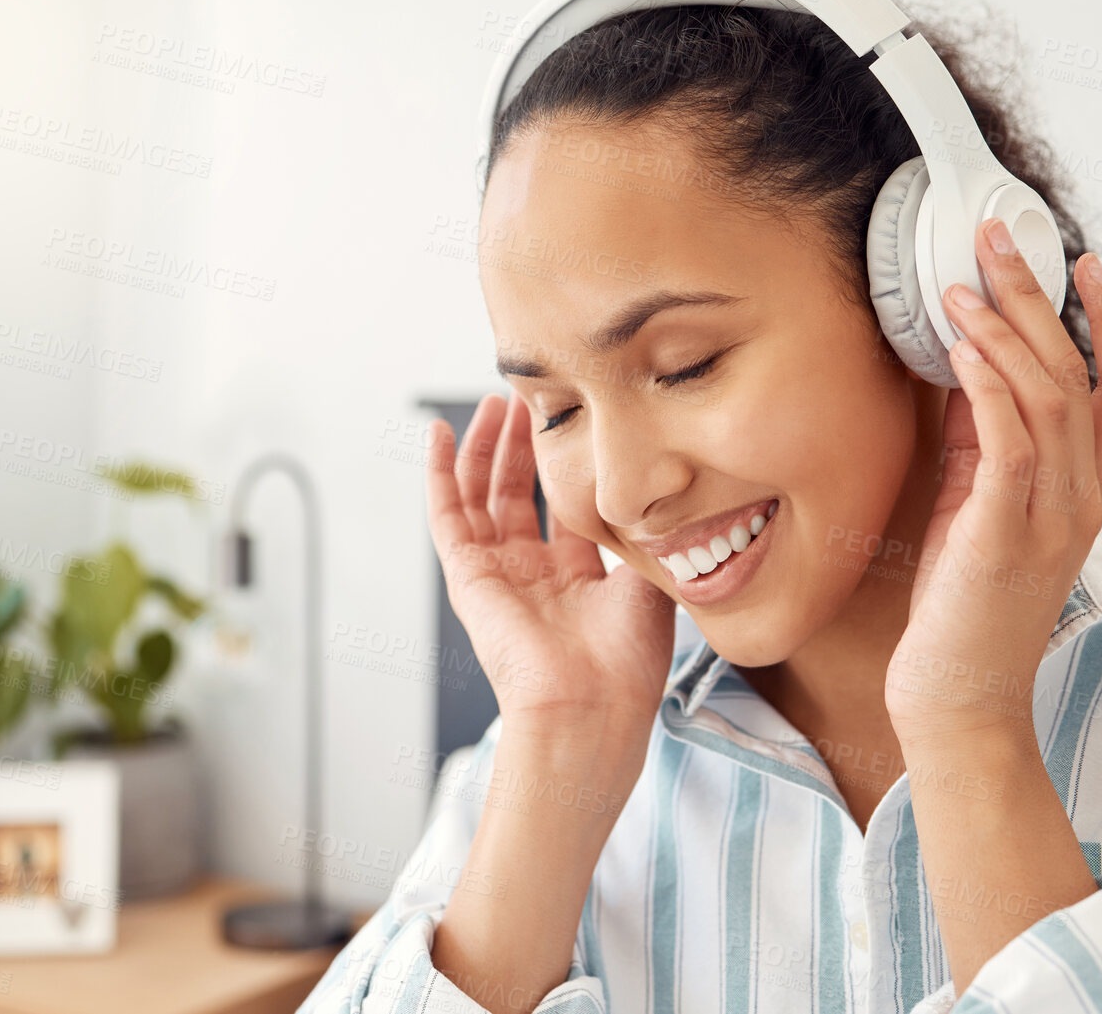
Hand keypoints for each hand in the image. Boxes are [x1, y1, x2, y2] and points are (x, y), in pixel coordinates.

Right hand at [425, 392, 676, 745]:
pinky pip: (446, 514)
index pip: (564, 509)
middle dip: (523, 445)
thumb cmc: (627, 663)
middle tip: (530, 397)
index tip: (574, 420)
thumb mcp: (650, 583)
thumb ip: (647, 537)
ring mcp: (497, 574)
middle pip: (518, 495)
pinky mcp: (467, 575)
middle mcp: (533, 576)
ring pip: (481, 495)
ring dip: (486, 446)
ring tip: (496, 401)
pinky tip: (440, 432)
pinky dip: (440, 471)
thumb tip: (661, 497)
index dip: (566, 466)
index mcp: (578, 582)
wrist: (590, 704)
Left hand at [885, 218, 1101, 744]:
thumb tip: (966, 366)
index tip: (1082, 263)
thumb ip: (982, 441)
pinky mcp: (1006, 530)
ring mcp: (1050, 513)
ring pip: (1049, 396)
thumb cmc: (963, 602)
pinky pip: (1009, 442)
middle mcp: (1081, 494)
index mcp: (1083, 487)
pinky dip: (988, 387)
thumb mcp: (978, 505)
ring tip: (960, 284)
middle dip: (1038, 297)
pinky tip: (961, 347)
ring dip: (1003, 330)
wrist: (957, 695)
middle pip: (1079, 372)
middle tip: (999, 238)